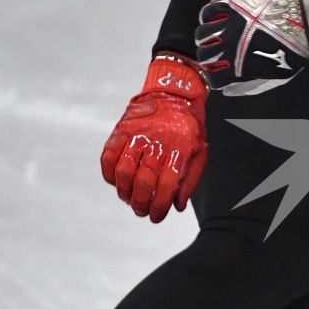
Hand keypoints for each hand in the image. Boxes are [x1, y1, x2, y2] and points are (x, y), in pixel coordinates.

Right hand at [99, 53, 207, 221]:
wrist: (174, 91)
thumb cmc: (189, 125)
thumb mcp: (200, 151)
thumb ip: (190, 180)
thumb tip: (177, 206)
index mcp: (180, 150)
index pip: (166, 186)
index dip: (159, 207)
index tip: (156, 217)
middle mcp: (157, 142)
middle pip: (143, 183)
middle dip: (141, 204)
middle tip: (141, 211)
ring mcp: (137, 135)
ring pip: (123, 172)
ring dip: (124, 192)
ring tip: (129, 199)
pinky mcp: (121, 129)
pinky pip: (108, 156)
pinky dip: (108, 173)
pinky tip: (115, 182)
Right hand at [194, 0, 308, 94]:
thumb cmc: (297, 52)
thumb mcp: (278, 78)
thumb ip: (251, 87)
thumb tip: (228, 91)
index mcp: (241, 67)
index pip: (214, 78)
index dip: (215, 78)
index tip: (219, 74)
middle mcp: (232, 46)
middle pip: (204, 57)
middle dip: (208, 59)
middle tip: (215, 56)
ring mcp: (232, 24)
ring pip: (201, 35)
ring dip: (204, 39)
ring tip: (212, 38)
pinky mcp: (235, 5)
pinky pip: (209, 11)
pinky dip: (206, 16)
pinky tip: (213, 20)